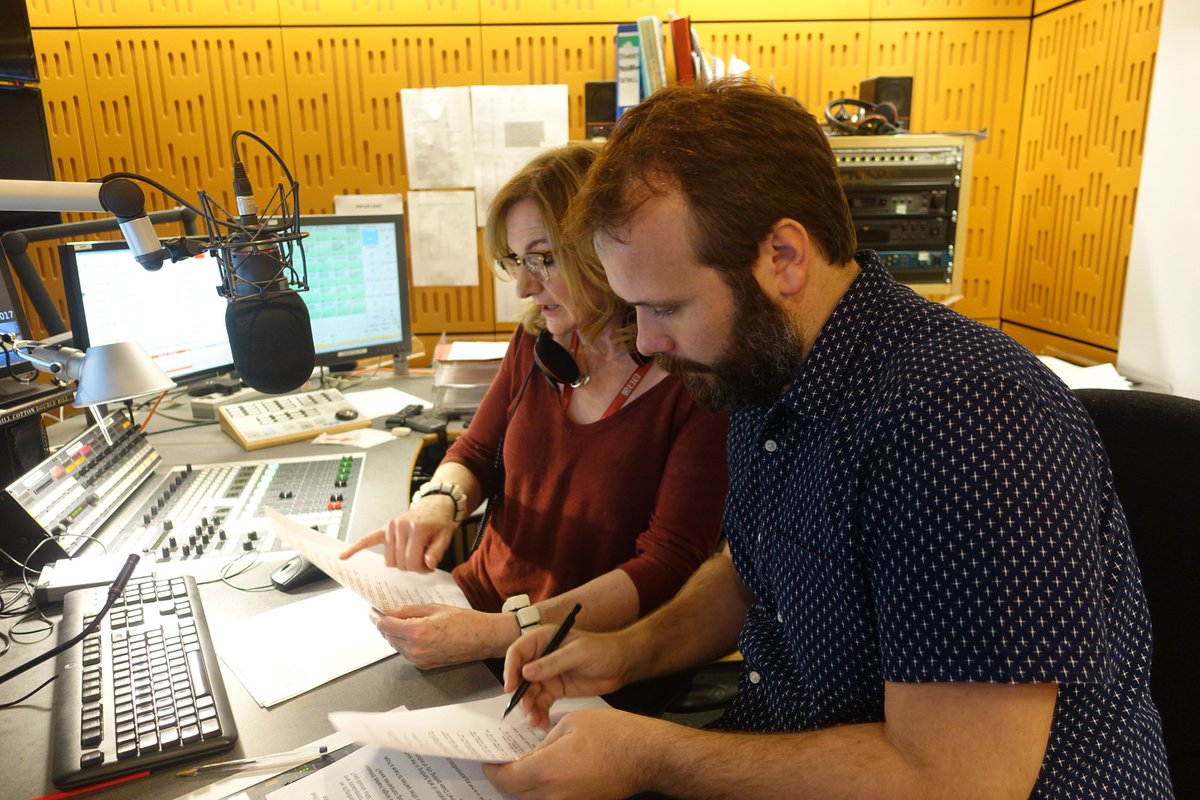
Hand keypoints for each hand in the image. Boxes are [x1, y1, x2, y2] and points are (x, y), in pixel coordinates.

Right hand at [339, 499, 456, 571]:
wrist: (435, 505)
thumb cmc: (440, 522)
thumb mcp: (446, 537)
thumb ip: (437, 552)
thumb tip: (428, 564)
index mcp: (416, 529)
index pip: (412, 562)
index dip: (422, 569)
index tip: (429, 565)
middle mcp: (400, 527)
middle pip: (400, 564)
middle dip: (412, 566)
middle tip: (424, 559)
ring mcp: (390, 527)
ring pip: (389, 561)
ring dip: (400, 563)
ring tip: (413, 554)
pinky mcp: (384, 528)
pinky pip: (367, 540)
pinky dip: (355, 548)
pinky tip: (343, 556)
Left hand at [368, 604, 513, 668]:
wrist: (483, 638)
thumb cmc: (465, 621)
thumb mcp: (434, 608)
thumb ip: (408, 610)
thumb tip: (389, 611)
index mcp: (418, 632)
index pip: (386, 625)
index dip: (376, 616)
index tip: (372, 610)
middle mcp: (416, 649)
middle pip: (388, 636)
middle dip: (384, 624)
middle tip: (383, 612)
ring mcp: (420, 659)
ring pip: (396, 646)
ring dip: (393, 634)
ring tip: (400, 621)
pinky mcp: (425, 665)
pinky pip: (406, 653)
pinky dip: (404, 642)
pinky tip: (411, 632)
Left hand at [483, 708, 659, 799]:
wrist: (647, 756)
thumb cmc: (614, 735)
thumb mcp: (571, 723)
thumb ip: (545, 742)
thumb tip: (531, 755)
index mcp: (547, 770)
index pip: (506, 779)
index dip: (493, 770)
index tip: (491, 762)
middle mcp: (555, 795)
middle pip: (516, 793)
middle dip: (508, 778)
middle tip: (506, 762)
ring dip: (526, 786)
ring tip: (529, 766)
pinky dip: (545, 790)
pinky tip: (551, 773)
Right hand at [502, 628, 630, 728]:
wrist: (622, 664)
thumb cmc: (603, 649)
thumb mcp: (578, 653)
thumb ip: (552, 663)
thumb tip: (526, 672)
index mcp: (543, 639)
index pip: (518, 652)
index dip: (510, 669)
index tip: (510, 687)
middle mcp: (541, 657)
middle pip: (520, 676)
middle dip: (521, 694)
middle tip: (526, 709)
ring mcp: (547, 674)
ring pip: (530, 693)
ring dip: (529, 707)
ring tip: (535, 720)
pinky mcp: (555, 689)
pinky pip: (541, 703)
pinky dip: (539, 713)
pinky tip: (542, 722)